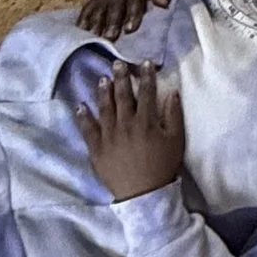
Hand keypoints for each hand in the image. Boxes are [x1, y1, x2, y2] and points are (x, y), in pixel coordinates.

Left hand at [76, 64, 185, 202]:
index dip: (146, 76)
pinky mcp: (97, 149)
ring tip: (101, 79)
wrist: (144, 194)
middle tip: (117, 64)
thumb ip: (174, 115)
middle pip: (123, 96)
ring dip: (102, 92)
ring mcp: (109, 137)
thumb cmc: (163, 166)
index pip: (146, 93)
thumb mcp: (176, 140)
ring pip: (104, 109)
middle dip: (121, 78)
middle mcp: (126, 125)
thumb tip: (173, 92)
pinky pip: (88, 130)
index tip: (144, 63)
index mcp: (146, 122)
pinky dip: (83, 117)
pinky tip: (80, 106)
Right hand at [77, 0, 174, 35]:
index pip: (134, 1)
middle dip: (111, 23)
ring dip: (94, 23)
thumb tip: (163, 3)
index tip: (130, 30)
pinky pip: (86, 7)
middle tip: (109, 38)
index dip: (132, 15)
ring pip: (98, 8)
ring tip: (91, 38)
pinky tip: (79, 31)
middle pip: (114, 7)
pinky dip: (82, 19)